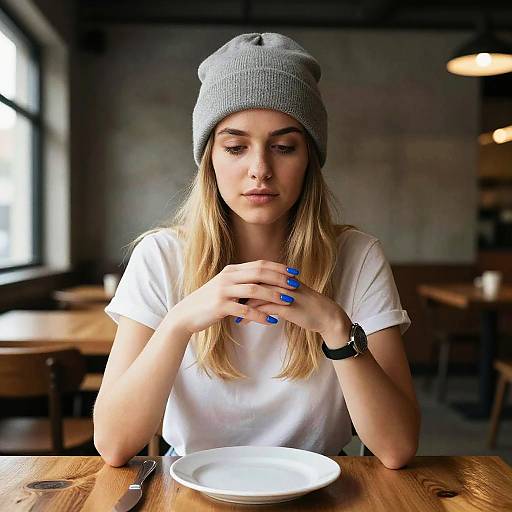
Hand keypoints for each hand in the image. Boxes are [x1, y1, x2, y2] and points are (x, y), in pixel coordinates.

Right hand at [171, 260, 301, 334]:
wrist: (187, 314)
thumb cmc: (209, 302)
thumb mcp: (225, 287)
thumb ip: (241, 281)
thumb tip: (262, 280)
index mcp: (232, 270)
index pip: (260, 264)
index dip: (278, 267)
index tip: (294, 272)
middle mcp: (228, 277)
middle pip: (259, 273)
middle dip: (280, 278)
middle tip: (296, 285)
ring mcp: (224, 290)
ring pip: (254, 289)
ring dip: (273, 295)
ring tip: (288, 302)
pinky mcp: (220, 306)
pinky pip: (245, 309)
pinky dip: (260, 315)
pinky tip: (271, 321)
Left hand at [237, 278, 350, 337]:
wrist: (326, 315)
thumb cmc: (307, 306)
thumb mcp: (289, 294)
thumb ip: (274, 290)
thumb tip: (257, 292)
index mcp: (281, 277)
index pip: (256, 275)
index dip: (242, 284)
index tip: (230, 293)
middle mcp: (281, 282)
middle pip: (252, 284)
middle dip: (238, 294)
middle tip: (226, 303)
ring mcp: (283, 293)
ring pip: (256, 296)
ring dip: (242, 307)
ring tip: (232, 315)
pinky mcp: (286, 306)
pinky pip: (263, 310)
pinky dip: (251, 316)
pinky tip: (243, 322)